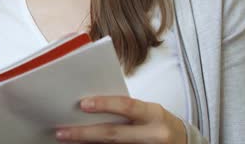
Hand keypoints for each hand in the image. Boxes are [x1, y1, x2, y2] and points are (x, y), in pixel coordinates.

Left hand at [55, 96, 185, 142]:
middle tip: (62, 132)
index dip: (104, 104)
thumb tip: (87, 108)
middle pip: (113, 135)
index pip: (127, 106)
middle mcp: (153, 134)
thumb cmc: (156, 122)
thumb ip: (124, 110)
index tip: (82, 104)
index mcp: (153, 114)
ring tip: (68, 140)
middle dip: (84, 133)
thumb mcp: (146, 111)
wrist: (183, 142)